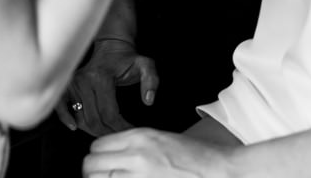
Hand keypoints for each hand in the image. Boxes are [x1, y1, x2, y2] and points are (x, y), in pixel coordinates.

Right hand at [54, 38, 157, 135]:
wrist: (111, 48)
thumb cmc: (127, 60)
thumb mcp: (145, 65)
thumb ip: (151, 80)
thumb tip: (148, 100)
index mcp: (101, 77)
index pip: (109, 114)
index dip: (120, 127)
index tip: (130, 130)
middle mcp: (84, 81)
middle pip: (94, 119)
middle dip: (108, 132)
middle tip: (119, 135)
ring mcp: (73, 84)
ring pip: (81, 118)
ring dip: (93, 131)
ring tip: (107, 132)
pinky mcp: (67, 86)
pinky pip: (61, 106)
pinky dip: (65, 118)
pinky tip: (74, 126)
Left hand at [84, 127, 235, 177]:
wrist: (220, 171)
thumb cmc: (198, 157)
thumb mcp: (162, 139)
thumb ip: (134, 145)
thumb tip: (113, 155)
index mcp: (140, 138)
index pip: (96, 146)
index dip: (98, 156)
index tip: (103, 162)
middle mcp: (136, 156)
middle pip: (90, 166)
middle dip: (93, 172)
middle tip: (103, 176)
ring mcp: (139, 177)